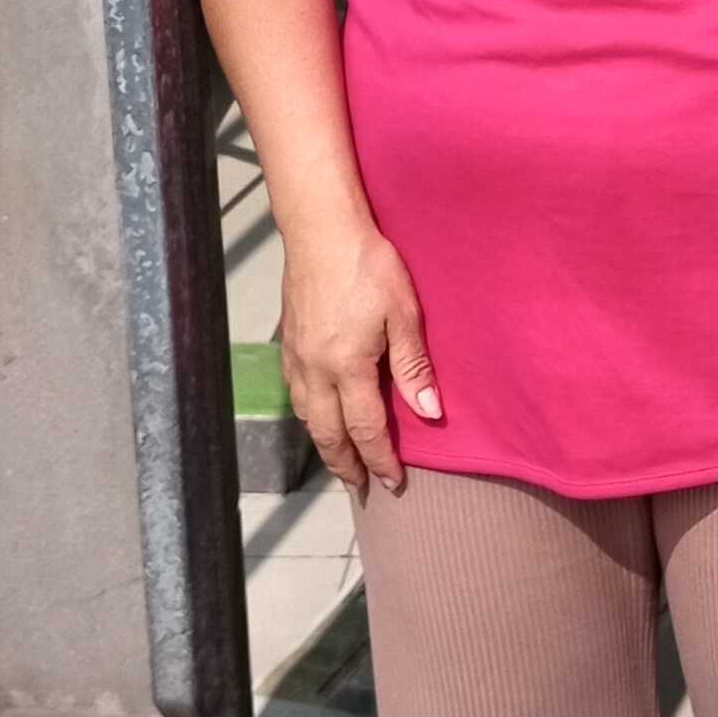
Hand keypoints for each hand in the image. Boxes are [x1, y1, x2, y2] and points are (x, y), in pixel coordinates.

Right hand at [279, 215, 440, 496]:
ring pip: (306, 417)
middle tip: (361, 487)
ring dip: (324, 443)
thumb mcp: (404, 314)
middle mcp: (315, 370)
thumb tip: (428, 412)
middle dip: (345, 465)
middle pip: (327, 434)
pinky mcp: (288, 341)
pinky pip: (295, 393)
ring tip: (340, 459)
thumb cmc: (368, 264)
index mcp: (347, 367)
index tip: (392, 482)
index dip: (380, 460)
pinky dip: (308, 415)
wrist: (322, 229)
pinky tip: (317, 414)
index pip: (365, 429)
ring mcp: (296, 357)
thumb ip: (414, 367)